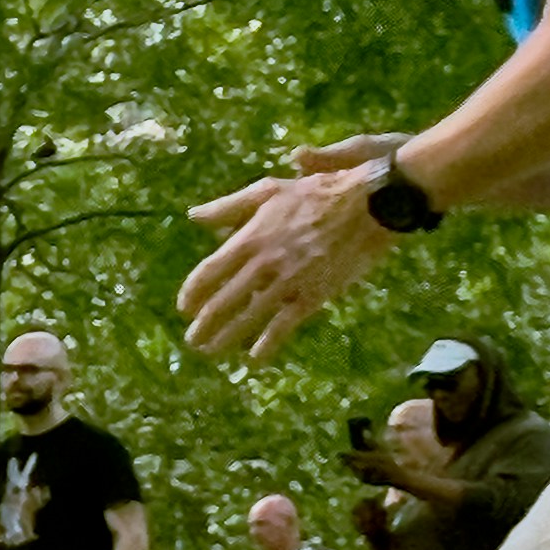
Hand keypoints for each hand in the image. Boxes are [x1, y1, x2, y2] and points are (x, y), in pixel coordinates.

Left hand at [178, 157, 395, 362]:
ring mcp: (288, 282)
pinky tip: (255, 359)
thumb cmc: (316, 192)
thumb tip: (194, 216)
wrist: (366, 205)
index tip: (183, 307)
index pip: (210, 271)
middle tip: (192, 340)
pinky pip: (284, 325)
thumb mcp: (268, 190)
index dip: (193, 292)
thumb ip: (229, 207)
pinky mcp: (313, 295)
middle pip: (223, 300)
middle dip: (204, 323)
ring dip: (226, 337)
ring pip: (249, 316)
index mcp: (250, 237)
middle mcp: (264, 263)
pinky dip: (268, 344)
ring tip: (210, 351)